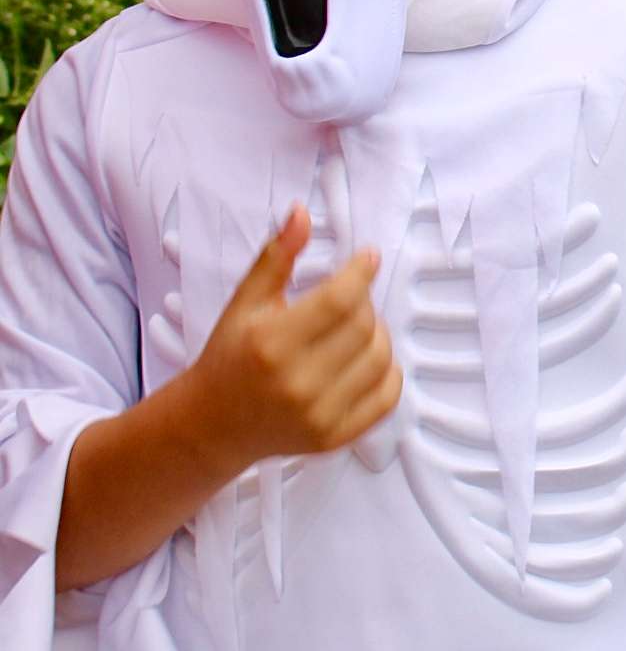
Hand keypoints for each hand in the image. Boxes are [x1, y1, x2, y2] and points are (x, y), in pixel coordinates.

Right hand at [190, 206, 398, 466]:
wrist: (212, 425)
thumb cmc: (230, 357)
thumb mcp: (244, 303)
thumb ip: (276, 256)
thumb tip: (302, 212)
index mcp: (270, 343)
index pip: (340, 299)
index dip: (361, 272)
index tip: (367, 258)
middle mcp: (296, 382)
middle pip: (364, 326)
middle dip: (365, 303)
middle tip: (350, 298)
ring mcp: (318, 415)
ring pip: (381, 358)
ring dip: (377, 335)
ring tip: (354, 329)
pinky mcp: (334, 438)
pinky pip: (387, 397)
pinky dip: (388, 372)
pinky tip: (365, 360)